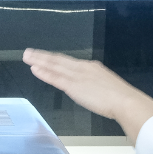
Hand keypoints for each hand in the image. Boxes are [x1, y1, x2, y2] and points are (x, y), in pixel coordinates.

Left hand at [23, 49, 152, 137]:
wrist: (125, 101)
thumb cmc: (121, 98)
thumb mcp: (108, 86)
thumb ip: (98, 86)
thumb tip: (94, 89)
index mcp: (92, 68)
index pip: (69, 62)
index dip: (55, 59)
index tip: (44, 56)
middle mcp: (83, 68)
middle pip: (58, 60)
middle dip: (42, 56)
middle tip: (28, 52)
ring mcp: (77, 76)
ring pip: (54, 65)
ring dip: (39, 60)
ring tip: (27, 57)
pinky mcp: (73, 85)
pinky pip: (55, 77)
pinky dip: (44, 72)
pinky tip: (34, 69)